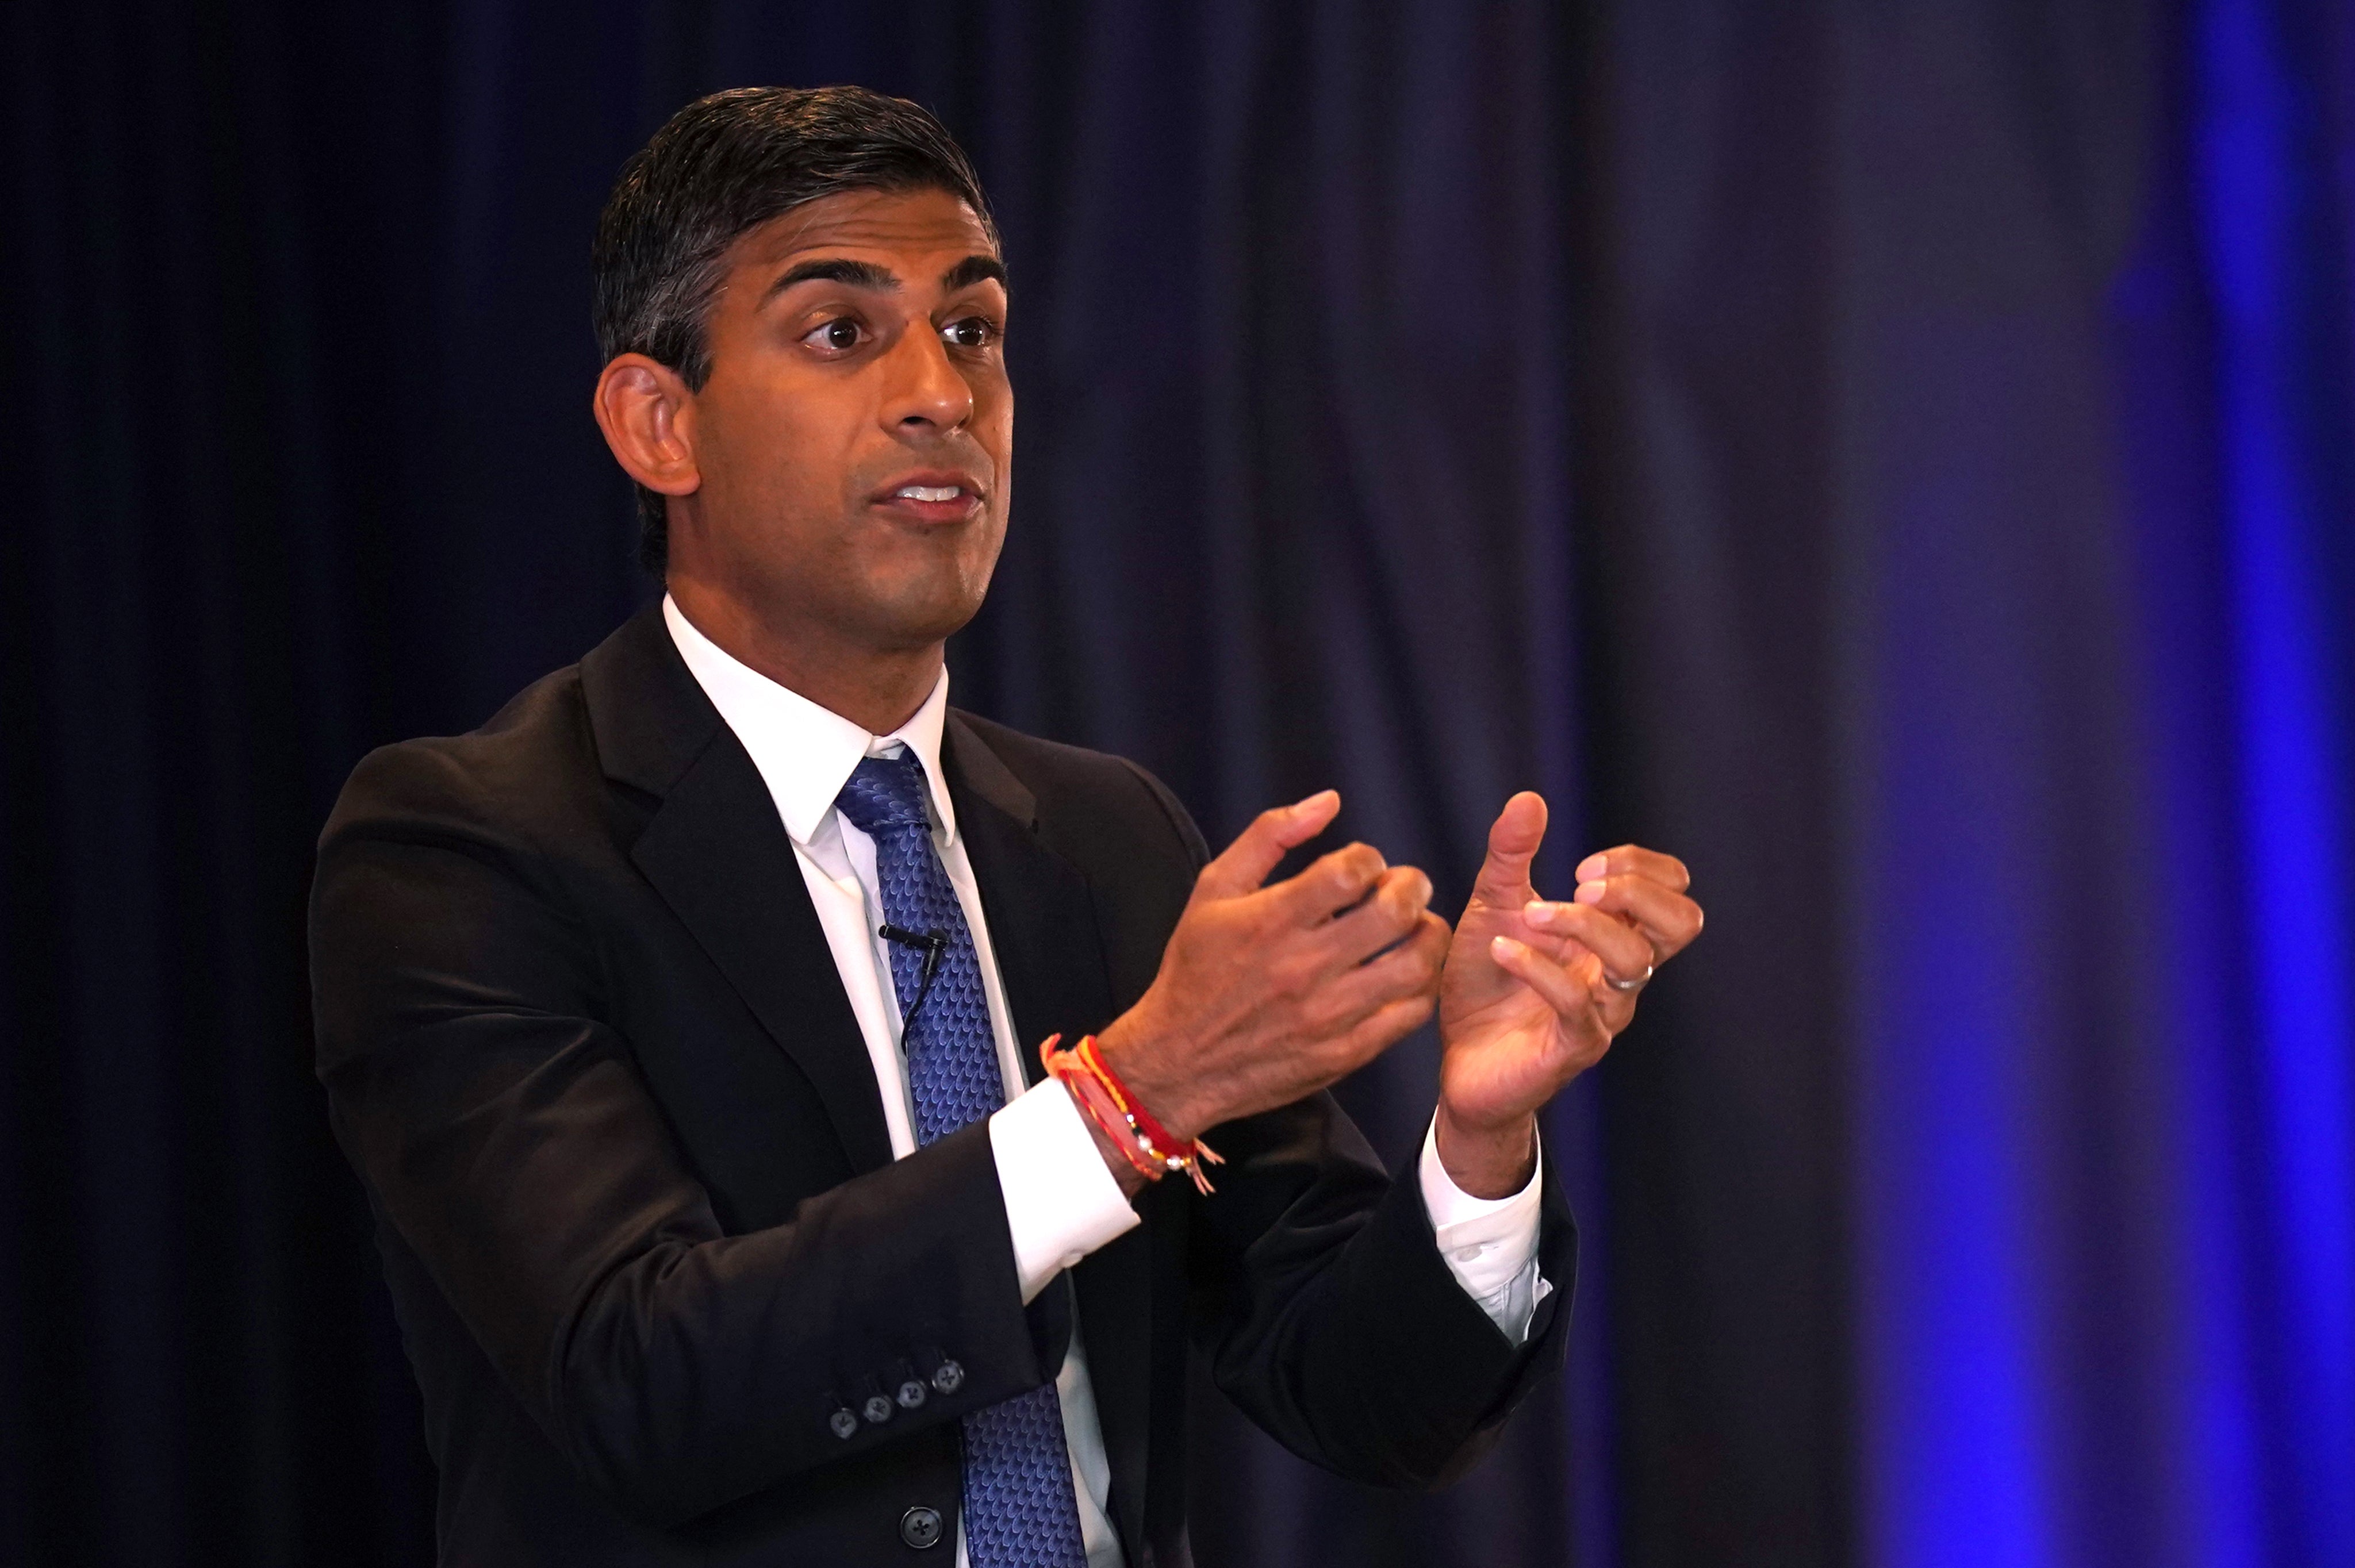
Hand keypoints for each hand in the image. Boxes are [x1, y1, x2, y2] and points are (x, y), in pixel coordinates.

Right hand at [1089, 791, 1449, 1191]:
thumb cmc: (1195, 969)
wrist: (1178, 1063)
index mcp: (1271, 921)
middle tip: (1406, 888)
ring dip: (1427, 936)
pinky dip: (1421, 986)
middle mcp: (1302, 967)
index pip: (1350, 871)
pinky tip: (1406, 973)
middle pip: (1393, 913)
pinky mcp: (1344, 1053)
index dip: (1369, 858)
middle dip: (1411, 888)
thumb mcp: (1214, 890)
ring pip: (1414, 966)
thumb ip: (1270, 836)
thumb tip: (1329, 801)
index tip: (1363, 867)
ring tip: (1416, 927)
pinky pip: (1408, 1015)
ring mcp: (1327, 1015)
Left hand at [1433, 793, 1702, 1196]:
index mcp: (1613, 937)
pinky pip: (1578, 1003)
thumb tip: (1529, 798)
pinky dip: (1539, 965)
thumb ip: (1511, 856)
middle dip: (1634, 889)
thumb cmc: (1485, 987)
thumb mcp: (1492, 907)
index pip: (1674, 891)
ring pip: (1634, 960)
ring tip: (1530, 917)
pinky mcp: (1573, 1048)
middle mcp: (1619, 974)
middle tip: (1578, 885)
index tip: (1580, 866)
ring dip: (1581, 923)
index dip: (1640, 866)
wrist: (1458, 1061)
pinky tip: (1500, 951)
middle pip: (1682, 922)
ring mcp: (1603, 1013)